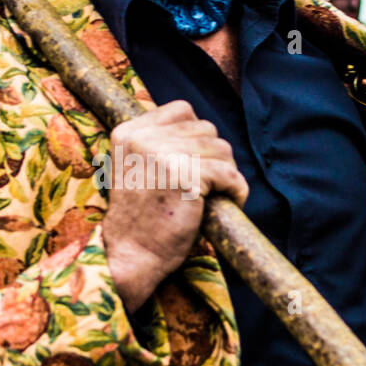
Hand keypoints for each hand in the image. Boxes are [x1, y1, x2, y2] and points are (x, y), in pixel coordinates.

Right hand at [103, 101, 248, 311]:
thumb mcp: (135, 169)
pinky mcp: (185, 176)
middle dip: (214, 156)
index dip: (197, 134)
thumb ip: (157, 143)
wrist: (130, 255)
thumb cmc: (138, 218)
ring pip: (222, 149)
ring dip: (226, 172)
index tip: (197, 161)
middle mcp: (144, 138)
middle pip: (205, 129)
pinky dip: (237, 189)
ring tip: (217, 193)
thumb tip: (202, 128)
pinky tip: (231, 201)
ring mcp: (163, 155)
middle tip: (211, 183)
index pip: (181, 110)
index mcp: (128, 132)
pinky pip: (229, 174)